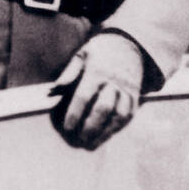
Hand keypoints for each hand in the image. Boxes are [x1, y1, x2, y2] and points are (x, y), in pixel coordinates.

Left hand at [51, 32, 143, 150]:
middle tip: (79, 139)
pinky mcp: (135, 97)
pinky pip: (128, 116)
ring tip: (92, 143)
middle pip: (103, 108)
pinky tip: (106, 135)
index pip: (84, 96)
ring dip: (105, 132)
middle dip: (90, 127)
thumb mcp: (82, 54)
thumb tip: (53, 90)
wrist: (129, 46)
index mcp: (97, 71)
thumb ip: (69, 73)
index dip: (75, 113)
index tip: (67, 127)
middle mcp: (114, 81)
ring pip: (119, 115)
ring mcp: (127, 90)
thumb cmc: (100, 51)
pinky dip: (117, 128)